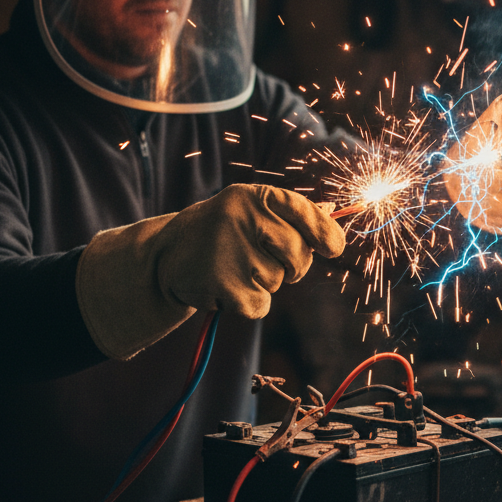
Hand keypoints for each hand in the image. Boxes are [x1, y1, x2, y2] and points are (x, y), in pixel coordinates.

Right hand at [158, 185, 344, 315]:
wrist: (167, 254)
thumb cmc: (222, 231)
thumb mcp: (251, 211)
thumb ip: (290, 214)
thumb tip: (334, 210)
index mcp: (255, 196)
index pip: (305, 213)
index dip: (326, 233)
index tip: (333, 248)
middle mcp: (242, 217)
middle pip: (299, 254)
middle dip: (293, 266)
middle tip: (265, 261)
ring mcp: (231, 250)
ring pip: (278, 281)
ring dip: (264, 283)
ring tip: (234, 268)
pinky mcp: (222, 283)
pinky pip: (260, 304)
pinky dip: (249, 303)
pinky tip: (226, 286)